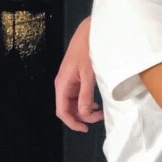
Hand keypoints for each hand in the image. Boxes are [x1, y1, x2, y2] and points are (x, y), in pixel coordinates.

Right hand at [54, 17, 102, 131]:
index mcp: (62, 84)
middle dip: (81, 116)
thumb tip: (84, 113)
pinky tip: (95, 102)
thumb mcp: (88, 74)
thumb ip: (86, 94)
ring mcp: (69, 80)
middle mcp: (63, 84)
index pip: (62, 111)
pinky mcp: (76, 77)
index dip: (73, 122)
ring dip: (84, 109)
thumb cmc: (88, 50)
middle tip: (99, 117)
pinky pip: (78, 94)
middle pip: (68, 108)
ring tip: (99, 111)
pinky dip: (86, 101)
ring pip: (73, 102)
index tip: (85, 129)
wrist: (90, 31)